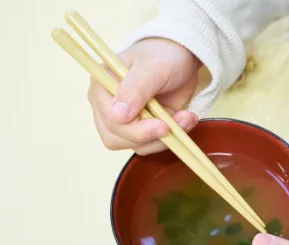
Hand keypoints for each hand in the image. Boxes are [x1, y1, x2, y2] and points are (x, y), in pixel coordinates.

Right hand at [88, 38, 201, 154]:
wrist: (182, 57)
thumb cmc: (163, 55)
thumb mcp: (153, 67)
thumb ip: (135, 89)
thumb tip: (117, 116)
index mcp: (102, 87)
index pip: (109, 120)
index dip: (134, 129)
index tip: (162, 125)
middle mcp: (107, 107)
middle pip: (117, 139)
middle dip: (149, 137)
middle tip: (173, 125)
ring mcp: (124, 121)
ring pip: (135, 146)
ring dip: (163, 138)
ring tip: (186, 117)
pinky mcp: (142, 129)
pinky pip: (151, 144)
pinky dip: (171, 138)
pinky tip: (185, 119)